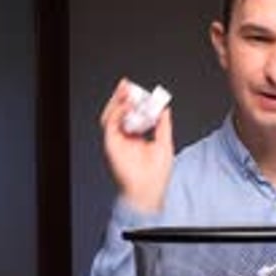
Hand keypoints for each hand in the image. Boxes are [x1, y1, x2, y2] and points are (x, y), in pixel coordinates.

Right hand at [100, 78, 173, 212]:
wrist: (150, 190)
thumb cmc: (157, 175)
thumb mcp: (165, 143)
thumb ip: (163, 125)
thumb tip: (164, 108)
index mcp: (136, 138)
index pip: (132, 115)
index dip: (134, 102)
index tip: (141, 91)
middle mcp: (125, 139)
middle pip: (119, 113)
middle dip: (122, 98)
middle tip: (127, 84)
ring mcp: (117, 142)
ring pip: (111, 116)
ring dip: (117, 102)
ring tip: (126, 91)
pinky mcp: (112, 145)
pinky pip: (110, 125)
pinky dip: (117, 113)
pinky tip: (127, 106)